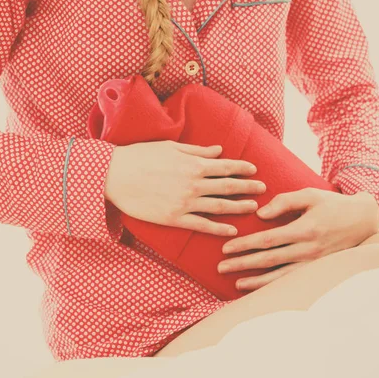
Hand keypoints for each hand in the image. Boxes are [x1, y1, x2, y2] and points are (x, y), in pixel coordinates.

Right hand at [104, 141, 266, 235]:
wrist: (115, 176)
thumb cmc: (140, 156)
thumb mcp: (170, 147)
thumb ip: (197, 151)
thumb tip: (219, 150)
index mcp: (193, 164)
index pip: (225, 166)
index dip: (242, 168)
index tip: (255, 170)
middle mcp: (193, 184)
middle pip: (228, 186)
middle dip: (248, 187)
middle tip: (263, 189)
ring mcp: (185, 203)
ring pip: (220, 206)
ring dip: (240, 207)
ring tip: (255, 208)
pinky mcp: (174, 218)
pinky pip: (202, 225)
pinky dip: (219, 229)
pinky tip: (232, 231)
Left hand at [218, 188, 378, 289]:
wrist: (363, 221)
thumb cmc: (333, 204)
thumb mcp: (310, 194)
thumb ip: (285, 201)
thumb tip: (260, 213)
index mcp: (305, 229)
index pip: (268, 240)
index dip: (246, 244)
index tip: (226, 247)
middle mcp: (309, 249)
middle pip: (269, 259)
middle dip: (243, 264)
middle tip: (221, 267)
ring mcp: (314, 262)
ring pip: (280, 275)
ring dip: (256, 280)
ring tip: (235, 283)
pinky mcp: (317, 269)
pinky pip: (292, 281)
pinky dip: (274, 286)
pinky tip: (259, 288)